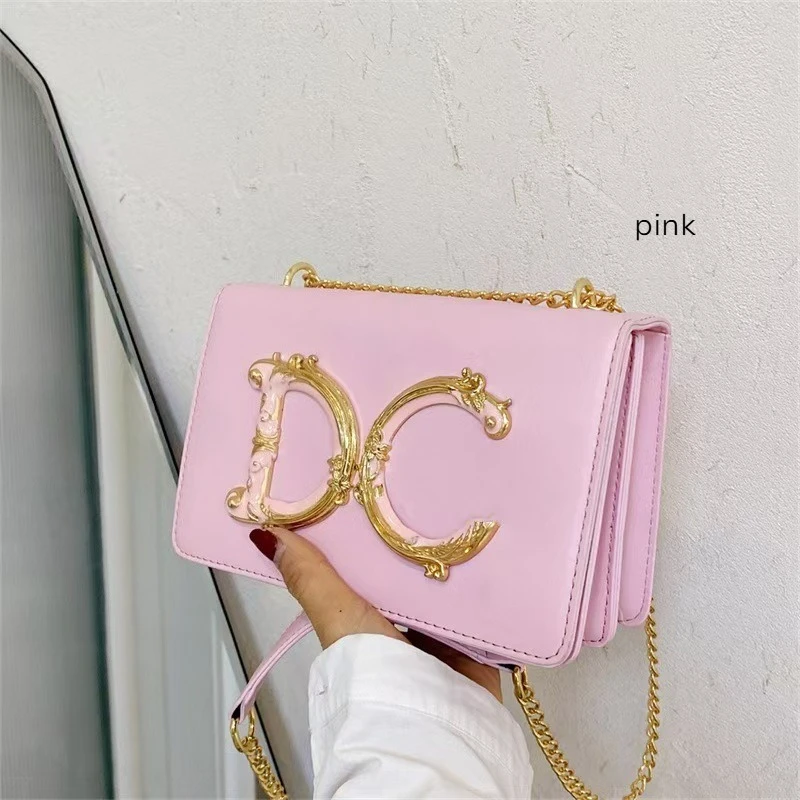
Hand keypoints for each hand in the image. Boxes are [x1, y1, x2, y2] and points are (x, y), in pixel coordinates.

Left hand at [250, 527, 501, 701]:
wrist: (427, 723)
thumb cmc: (373, 670)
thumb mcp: (336, 613)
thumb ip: (307, 575)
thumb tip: (261, 535)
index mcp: (362, 622)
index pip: (365, 572)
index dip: (368, 541)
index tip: (372, 500)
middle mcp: (399, 631)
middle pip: (408, 580)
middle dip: (416, 551)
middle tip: (423, 502)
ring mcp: (438, 642)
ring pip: (445, 592)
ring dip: (451, 569)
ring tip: (456, 527)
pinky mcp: (473, 650)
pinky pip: (480, 612)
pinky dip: (482, 592)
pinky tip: (486, 560)